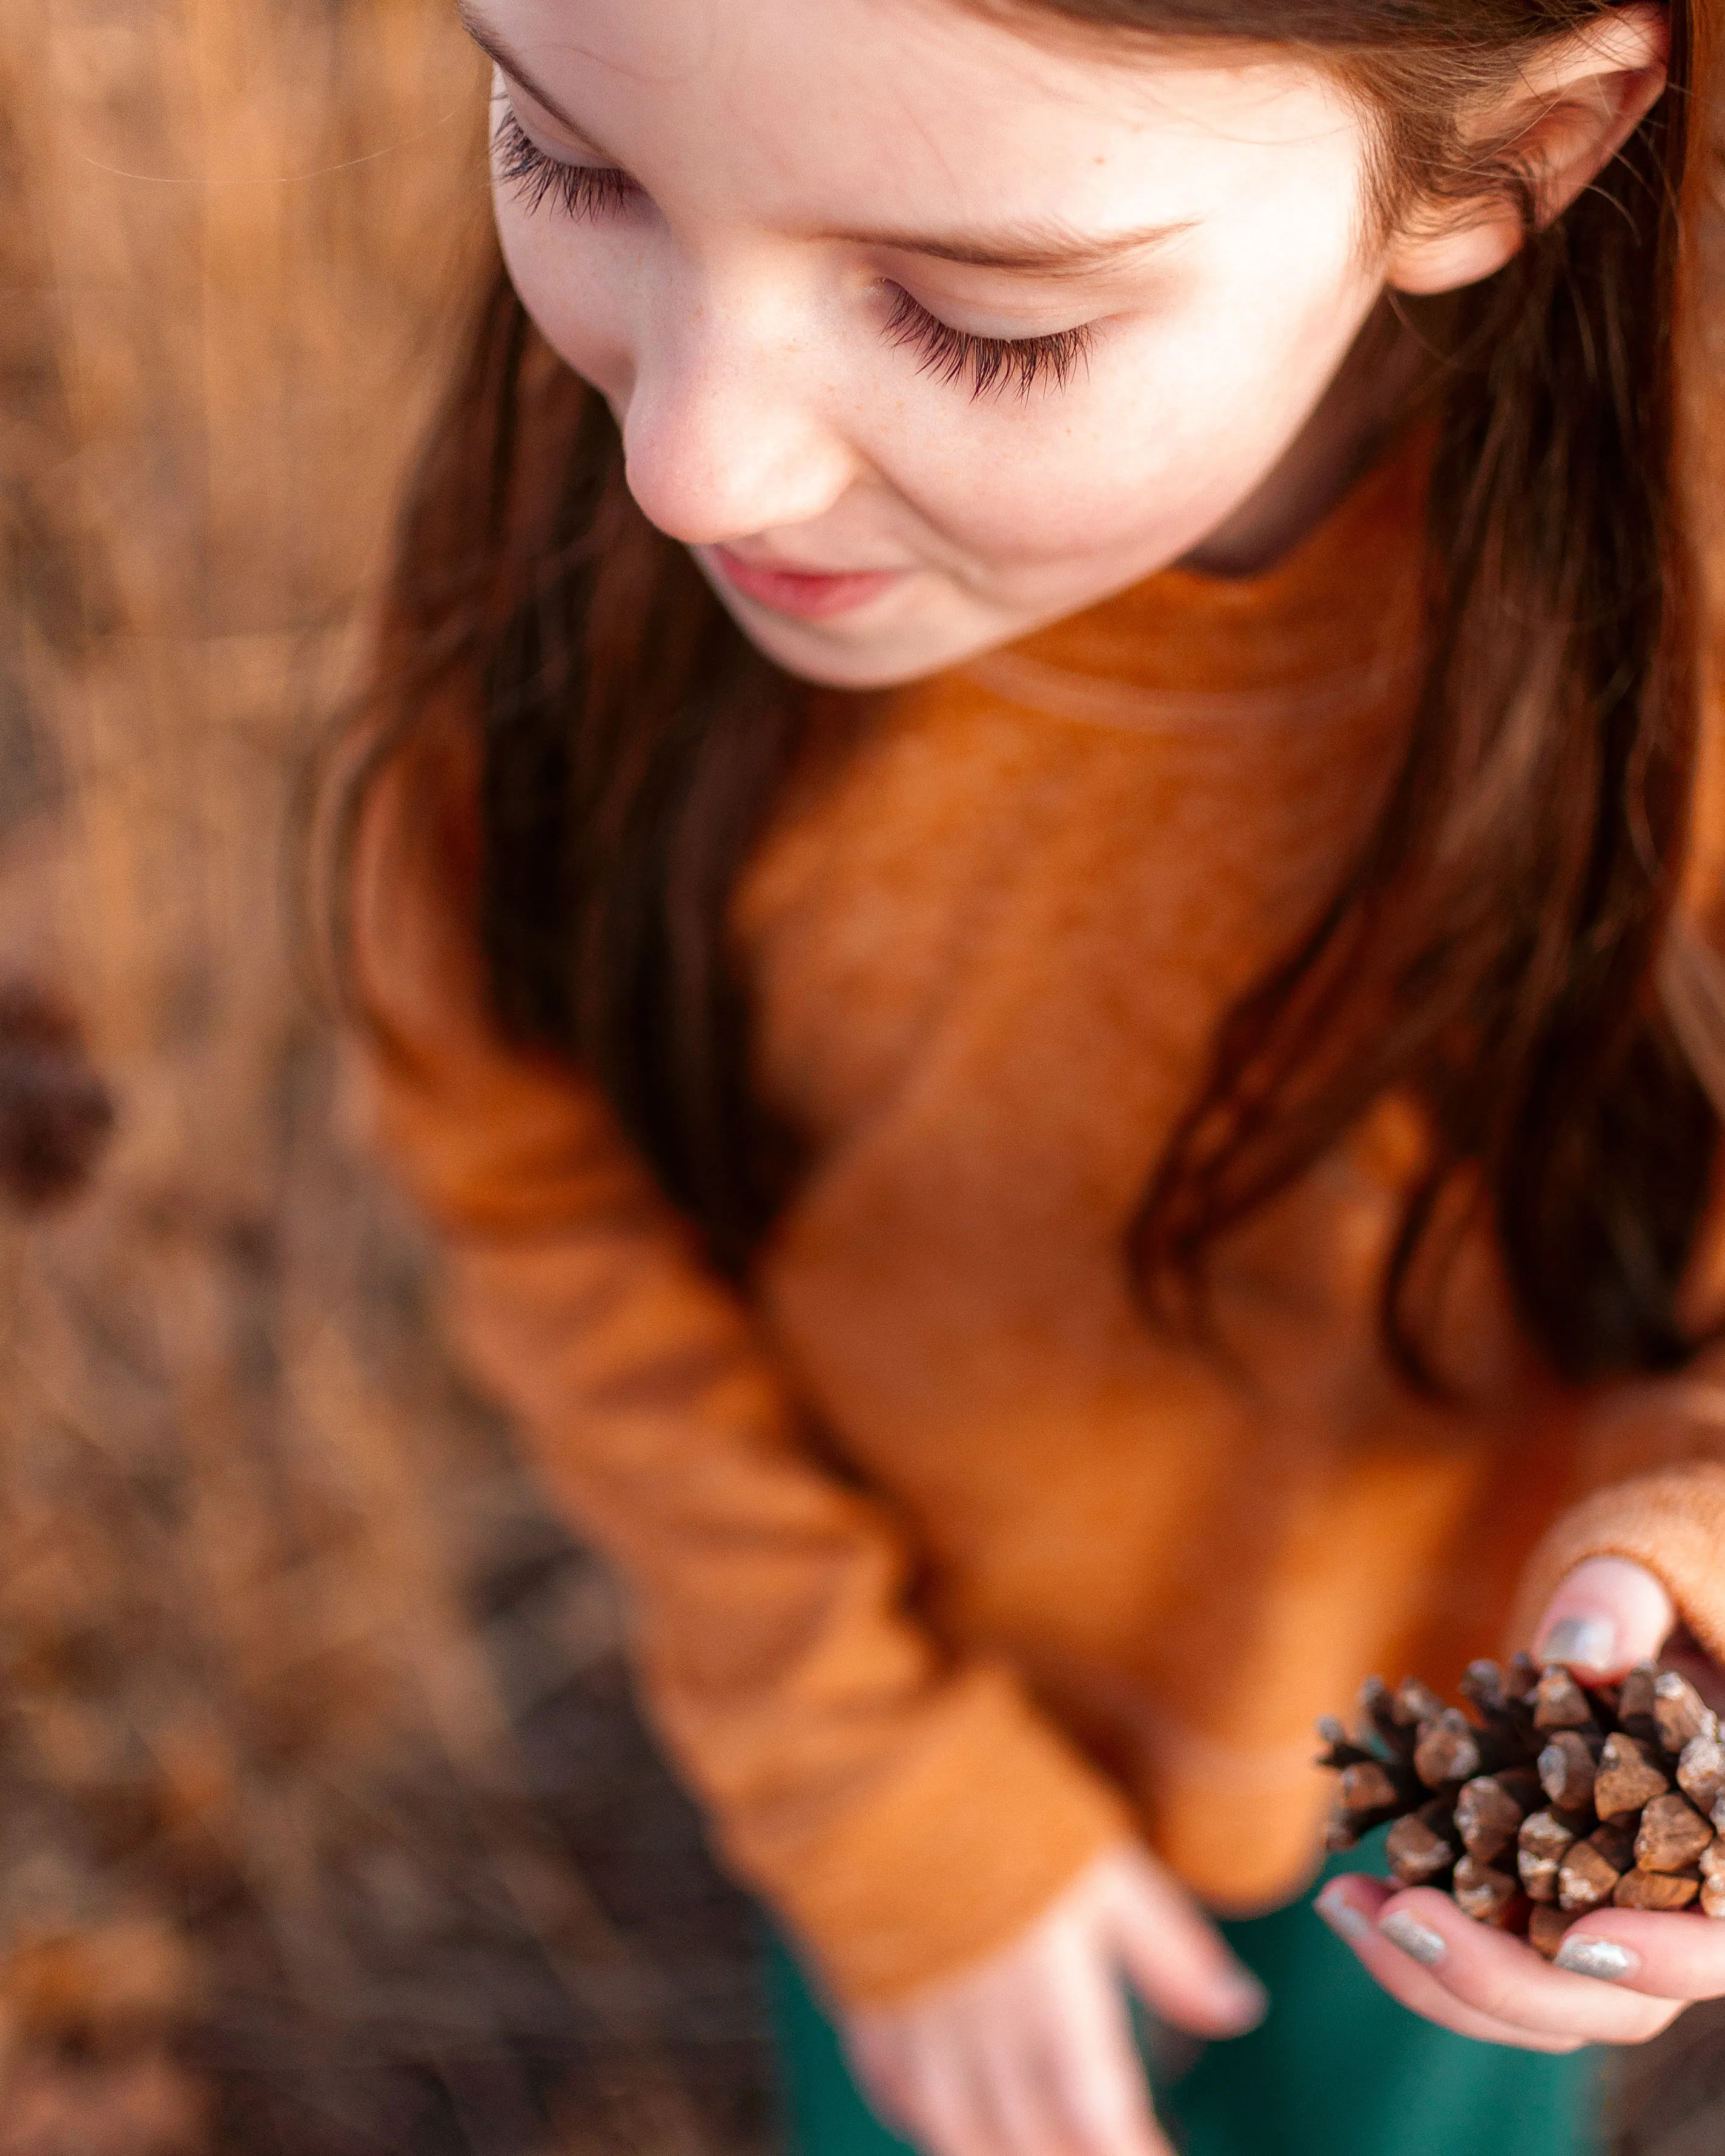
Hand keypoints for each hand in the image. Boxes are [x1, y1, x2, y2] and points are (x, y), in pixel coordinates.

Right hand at [841, 1844, 1265, 2155]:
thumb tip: (1239, 2008)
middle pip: (1032, 2142)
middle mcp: (983, 2034)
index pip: (1100, 2117)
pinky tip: (955, 2124)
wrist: (882, 1772)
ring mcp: (919, 2028)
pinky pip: (896, 2093)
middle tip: (1108, 2149)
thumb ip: (1171, 1951)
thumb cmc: (1009, 1814)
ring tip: (1041, 2149)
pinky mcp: (868, 2003)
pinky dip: (930, 2124)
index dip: (1133, 2152)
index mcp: (1049, 2001)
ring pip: (961, 2137)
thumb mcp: (1110, 1871)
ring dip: (1005, 2155)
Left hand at [1319, 1556, 1724, 2049]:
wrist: (1616, 1660)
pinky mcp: (1539, 1929)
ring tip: (1344, 1902)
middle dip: (1507, 1978)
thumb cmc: (1650, 1618)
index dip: (1666, 1957)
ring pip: (1543, 2004)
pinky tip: (1350, 1897)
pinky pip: (1491, 1969)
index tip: (1580, 1941)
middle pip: (1617, 2003)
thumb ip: (1621, 1608)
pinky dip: (1421, 1950)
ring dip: (1439, 1974)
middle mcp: (1679, 1915)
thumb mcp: (1647, 1586)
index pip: (1721, 1944)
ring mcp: (1609, 1936)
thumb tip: (1577, 1651)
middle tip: (1403, 1918)